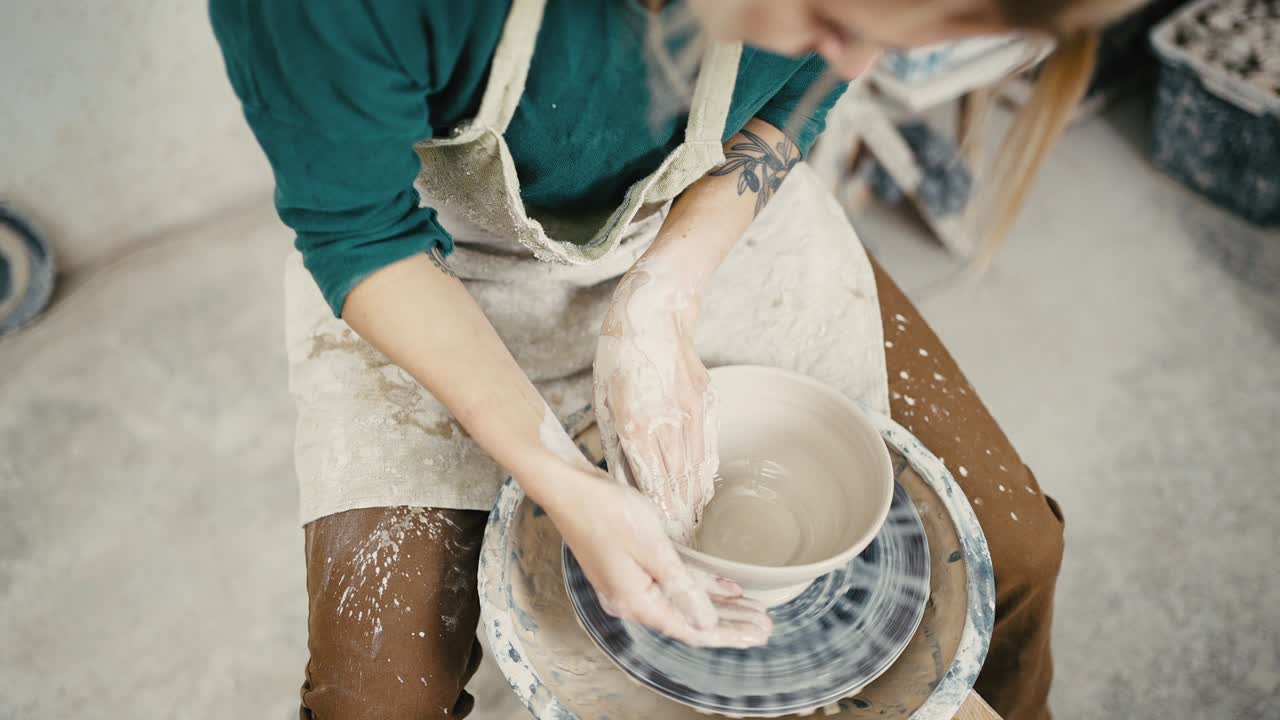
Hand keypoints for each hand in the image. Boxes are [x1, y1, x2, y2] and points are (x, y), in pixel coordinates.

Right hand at [541, 462, 771, 647]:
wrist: (569, 488)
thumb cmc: (607, 512)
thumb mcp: (653, 548)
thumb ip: (683, 587)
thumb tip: (707, 622)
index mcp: (636, 602)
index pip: (691, 629)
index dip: (728, 634)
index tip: (757, 635)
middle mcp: (632, 601)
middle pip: (690, 620)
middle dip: (730, 624)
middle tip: (765, 627)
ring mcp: (630, 585)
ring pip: (684, 602)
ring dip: (719, 606)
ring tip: (753, 610)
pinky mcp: (630, 569)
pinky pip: (671, 585)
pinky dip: (699, 587)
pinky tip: (725, 587)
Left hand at [593, 263, 718, 543]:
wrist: (657, 311)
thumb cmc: (621, 351)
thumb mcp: (604, 397)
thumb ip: (615, 440)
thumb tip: (620, 477)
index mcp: (638, 424)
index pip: (650, 483)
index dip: (656, 513)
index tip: (659, 536)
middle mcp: (669, 424)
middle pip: (678, 483)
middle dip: (678, 515)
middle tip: (678, 540)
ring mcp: (693, 414)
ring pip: (698, 468)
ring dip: (694, 498)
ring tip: (691, 522)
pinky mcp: (707, 402)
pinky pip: (708, 447)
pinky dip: (705, 471)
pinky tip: (702, 487)